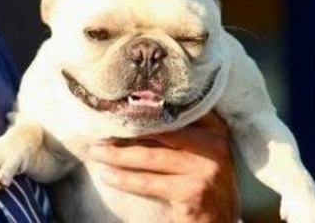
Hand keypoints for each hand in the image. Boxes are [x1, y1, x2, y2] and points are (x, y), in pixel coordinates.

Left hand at [88, 111, 239, 222]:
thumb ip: (178, 132)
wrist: (219, 222)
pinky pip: (149, 183)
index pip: (176, 111)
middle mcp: (214, 146)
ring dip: (117, 154)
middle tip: (99, 127)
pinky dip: (124, 179)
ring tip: (95, 151)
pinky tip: (107, 175)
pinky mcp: (193, 194)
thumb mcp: (198, 152)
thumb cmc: (202, 182)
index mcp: (214, 129)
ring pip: (149, 156)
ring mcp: (205, 170)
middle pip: (159, 132)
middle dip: (126, 130)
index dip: (146, 107)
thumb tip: (133, 113)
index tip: (120, 104)